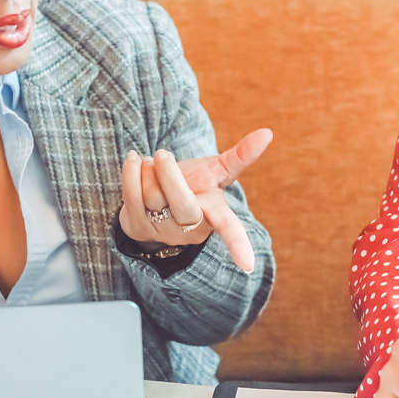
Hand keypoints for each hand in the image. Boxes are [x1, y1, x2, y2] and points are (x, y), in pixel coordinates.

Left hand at [119, 128, 271, 272]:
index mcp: (214, 215)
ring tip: (153, 165)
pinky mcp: (136, 227)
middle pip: (182, 204)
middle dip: (170, 175)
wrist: (157, 198)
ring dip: (150, 169)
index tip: (248, 265)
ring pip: (153, 194)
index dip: (238, 244)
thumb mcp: (217, 171)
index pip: (230, 230)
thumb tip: (267, 132)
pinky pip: (131, 195)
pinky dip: (131, 170)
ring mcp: (162, 231)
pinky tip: (135, 161)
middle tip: (164, 153)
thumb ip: (241, 155)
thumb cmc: (195, 185)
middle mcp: (190, 228)